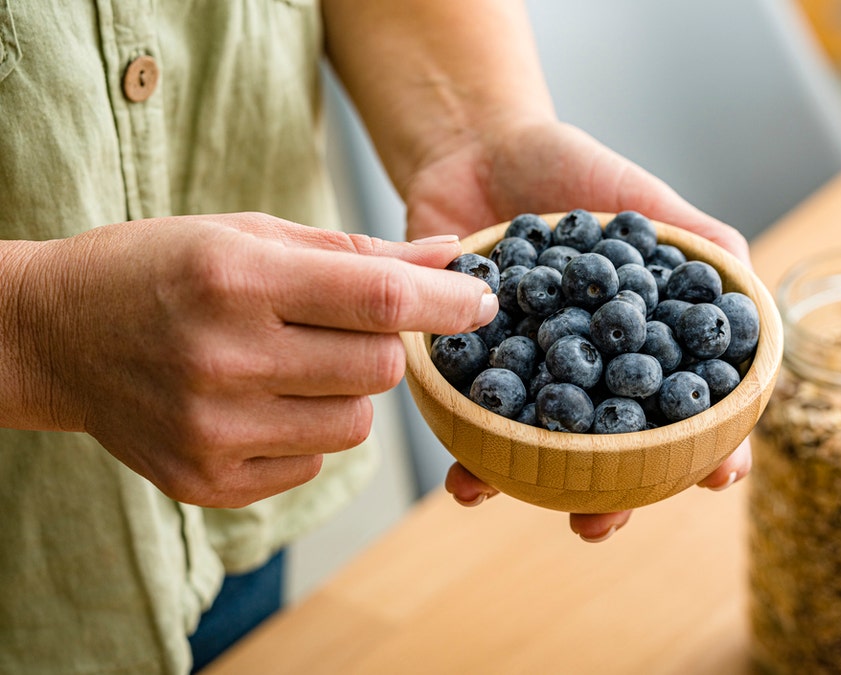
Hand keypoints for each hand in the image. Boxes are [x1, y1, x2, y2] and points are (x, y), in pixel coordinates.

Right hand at [4, 213, 495, 507]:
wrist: (56, 335)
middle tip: (347, 324)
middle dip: (386, 344)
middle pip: (379, 368)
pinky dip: (308, 431)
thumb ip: (356, 251)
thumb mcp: (249, 234)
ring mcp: (212, 429)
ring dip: (349, 392)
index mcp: (235, 278)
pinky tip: (259, 400)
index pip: (379, 300)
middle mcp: (223, 358)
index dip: (446, 304)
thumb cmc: (163, 268)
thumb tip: (452, 257)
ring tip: (295, 362)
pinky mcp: (207, 482)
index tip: (484, 301)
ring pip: (356, 423)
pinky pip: (313, 461)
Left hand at [402, 117, 752, 540]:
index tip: (718, 474)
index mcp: (640, 340)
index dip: (708, 444)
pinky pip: (473, 423)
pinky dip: (470, 457)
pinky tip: (466, 478)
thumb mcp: (641, 200)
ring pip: (543, 452)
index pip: (685, 406)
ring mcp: (531, 375)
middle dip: (615, 495)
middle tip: (605, 522)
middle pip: (614, 449)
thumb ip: (698, 242)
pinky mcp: (471, 370)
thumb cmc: (569, 170)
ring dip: (540, 492)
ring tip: (537, 515)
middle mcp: (590, 369)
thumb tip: (751, 294)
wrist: (475, 146)